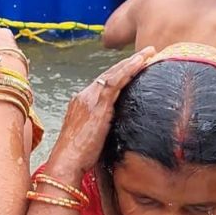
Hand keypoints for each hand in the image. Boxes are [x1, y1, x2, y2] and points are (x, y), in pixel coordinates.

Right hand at [46, 47, 154, 178]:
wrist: (66, 162)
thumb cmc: (78, 157)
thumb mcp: (91, 137)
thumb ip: (101, 126)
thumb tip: (116, 128)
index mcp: (80, 103)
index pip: (103, 83)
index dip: (120, 73)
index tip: (134, 66)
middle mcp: (83, 96)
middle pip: (108, 75)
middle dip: (127, 63)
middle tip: (146, 52)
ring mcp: (89, 99)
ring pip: (113, 74)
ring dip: (132, 61)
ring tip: (149, 52)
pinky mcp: (98, 105)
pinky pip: (115, 81)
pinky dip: (129, 69)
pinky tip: (141, 62)